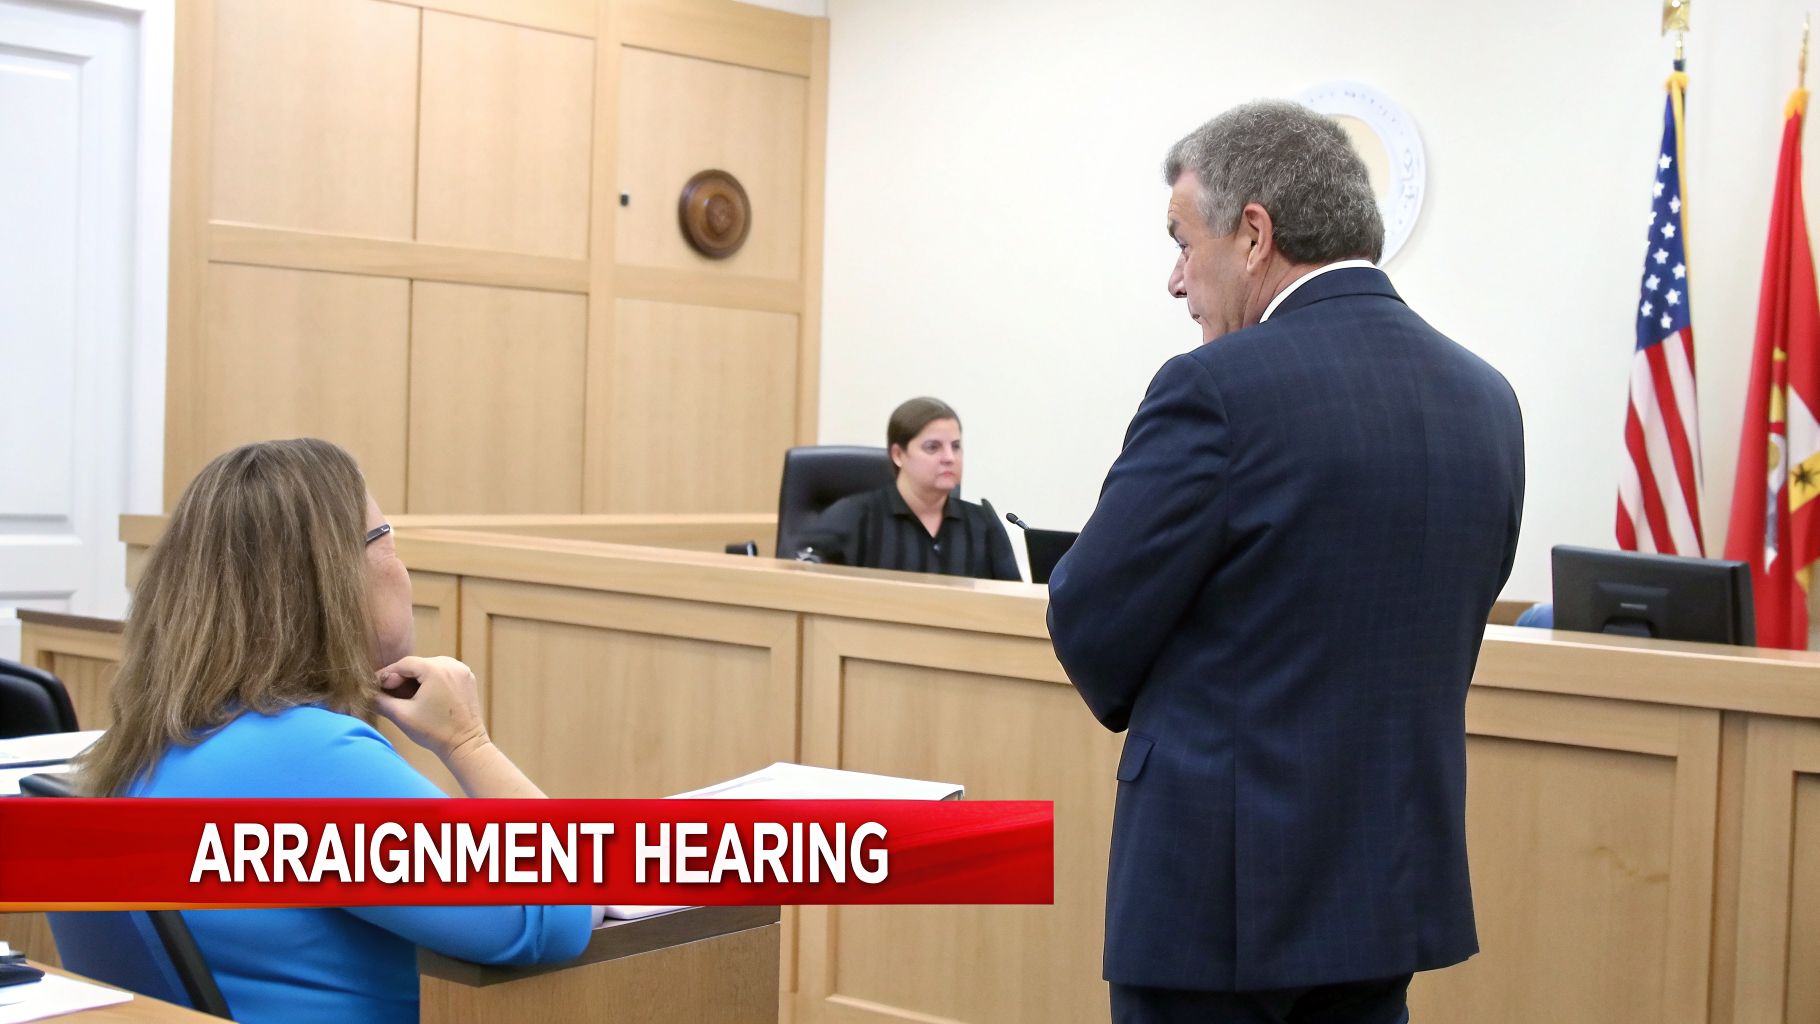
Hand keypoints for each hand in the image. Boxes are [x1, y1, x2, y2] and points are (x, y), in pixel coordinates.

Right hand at [373, 656, 487, 760]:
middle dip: (401, 677)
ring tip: (403, 695)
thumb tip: (366, 692)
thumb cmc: (433, 731)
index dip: (387, 674)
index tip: (374, 685)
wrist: (465, 745)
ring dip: (415, 679)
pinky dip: (430, 680)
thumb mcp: (401, 715)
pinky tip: (421, 695)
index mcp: (435, 669)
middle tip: (387, 691)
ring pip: (429, 667)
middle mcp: (451, 664)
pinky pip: (443, 673)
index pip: (403, 664)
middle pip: (417, 664)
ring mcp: (461, 670)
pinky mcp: (467, 678)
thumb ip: (381, 700)